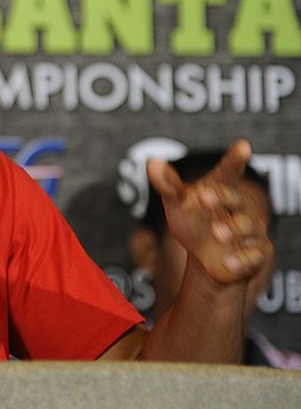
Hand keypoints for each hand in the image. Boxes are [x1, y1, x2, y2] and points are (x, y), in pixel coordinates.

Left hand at [146, 139, 271, 284]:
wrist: (206, 260)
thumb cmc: (193, 223)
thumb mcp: (176, 204)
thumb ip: (167, 185)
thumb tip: (152, 162)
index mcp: (220, 190)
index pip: (228, 172)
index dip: (235, 159)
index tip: (243, 145)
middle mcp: (239, 207)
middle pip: (234, 197)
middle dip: (221, 197)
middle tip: (203, 197)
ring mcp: (250, 230)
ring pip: (248, 225)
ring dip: (232, 229)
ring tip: (215, 234)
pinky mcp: (256, 253)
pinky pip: (254, 255)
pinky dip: (242, 258)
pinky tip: (229, 262)